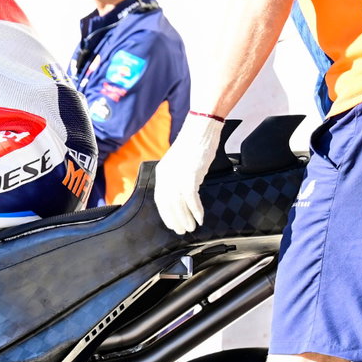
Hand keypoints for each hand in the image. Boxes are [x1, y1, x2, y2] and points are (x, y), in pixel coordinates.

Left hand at [153, 113, 224, 233]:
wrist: (201, 130)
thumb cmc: (193, 145)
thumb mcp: (179, 162)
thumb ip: (176, 176)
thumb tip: (181, 192)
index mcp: (162, 173)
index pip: (160, 199)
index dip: (166, 214)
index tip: (171, 224)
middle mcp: (166, 177)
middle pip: (168, 205)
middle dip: (175, 220)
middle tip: (182, 231)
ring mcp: (177, 177)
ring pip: (179, 205)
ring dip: (186, 219)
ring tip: (191, 228)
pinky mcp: (190, 176)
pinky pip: (191, 199)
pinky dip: (196, 211)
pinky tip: (200, 218)